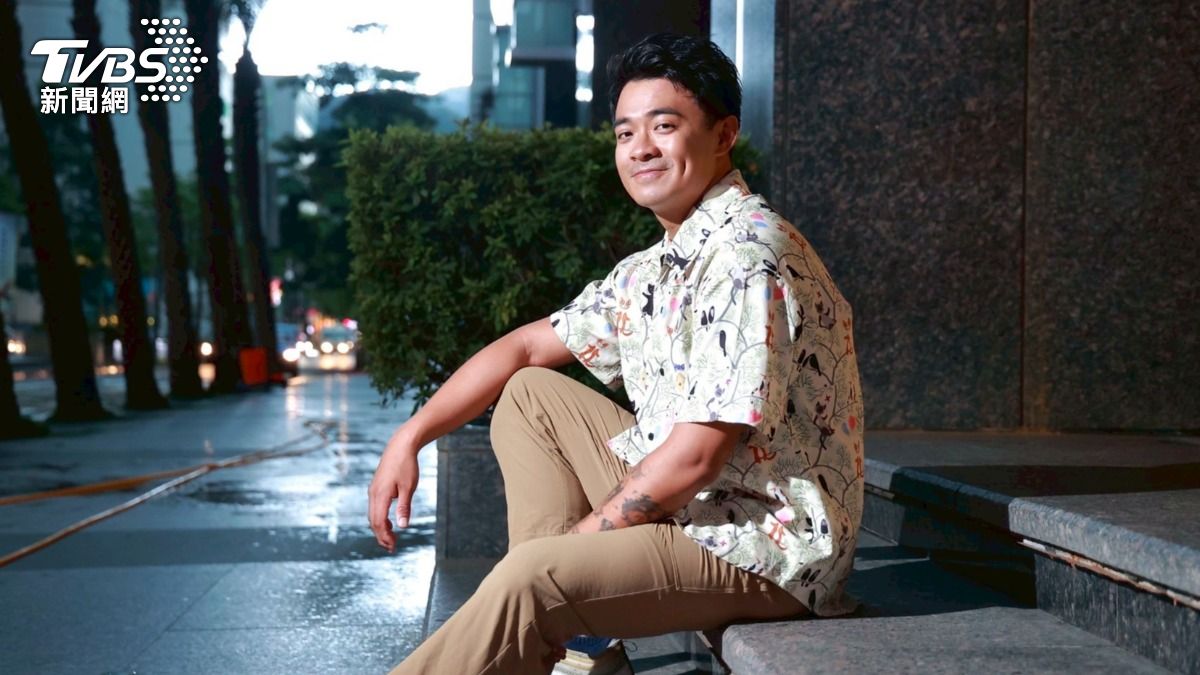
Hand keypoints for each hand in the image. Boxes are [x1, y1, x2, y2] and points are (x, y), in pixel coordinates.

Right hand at [368, 433, 419, 552]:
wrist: (400, 446)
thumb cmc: (407, 465)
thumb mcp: (409, 488)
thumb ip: (404, 508)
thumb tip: (403, 527)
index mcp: (380, 495)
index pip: (378, 522)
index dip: (384, 536)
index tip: (393, 546)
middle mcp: (373, 493)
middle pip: (373, 521)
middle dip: (381, 536)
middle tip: (391, 548)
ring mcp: (373, 490)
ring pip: (372, 514)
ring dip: (380, 528)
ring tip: (390, 538)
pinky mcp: (376, 487)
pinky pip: (374, 507)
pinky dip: (380, 518)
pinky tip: (388, 522)